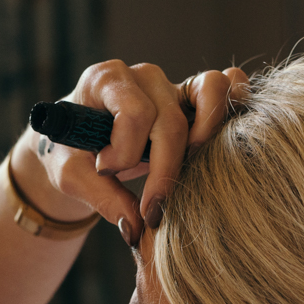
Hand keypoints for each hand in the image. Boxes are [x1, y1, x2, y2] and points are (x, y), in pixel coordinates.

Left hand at [11, 62, 250, 245]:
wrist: (78, 145)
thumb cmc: (73, 153)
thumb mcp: (71, 176)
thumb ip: (101, 198)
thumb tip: (136, 227)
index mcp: (105, 80)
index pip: (134, 113)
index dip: (124, 152)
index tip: (105, 172)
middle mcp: (142, 76)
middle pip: (171, 121)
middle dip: (163, 169)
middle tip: (150, 208)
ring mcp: (172, 84)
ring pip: (210, 91)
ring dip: (205, 135)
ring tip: (188, 166)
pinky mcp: (193, 98)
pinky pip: (227, 84)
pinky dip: (232, 106)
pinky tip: (219, 143)